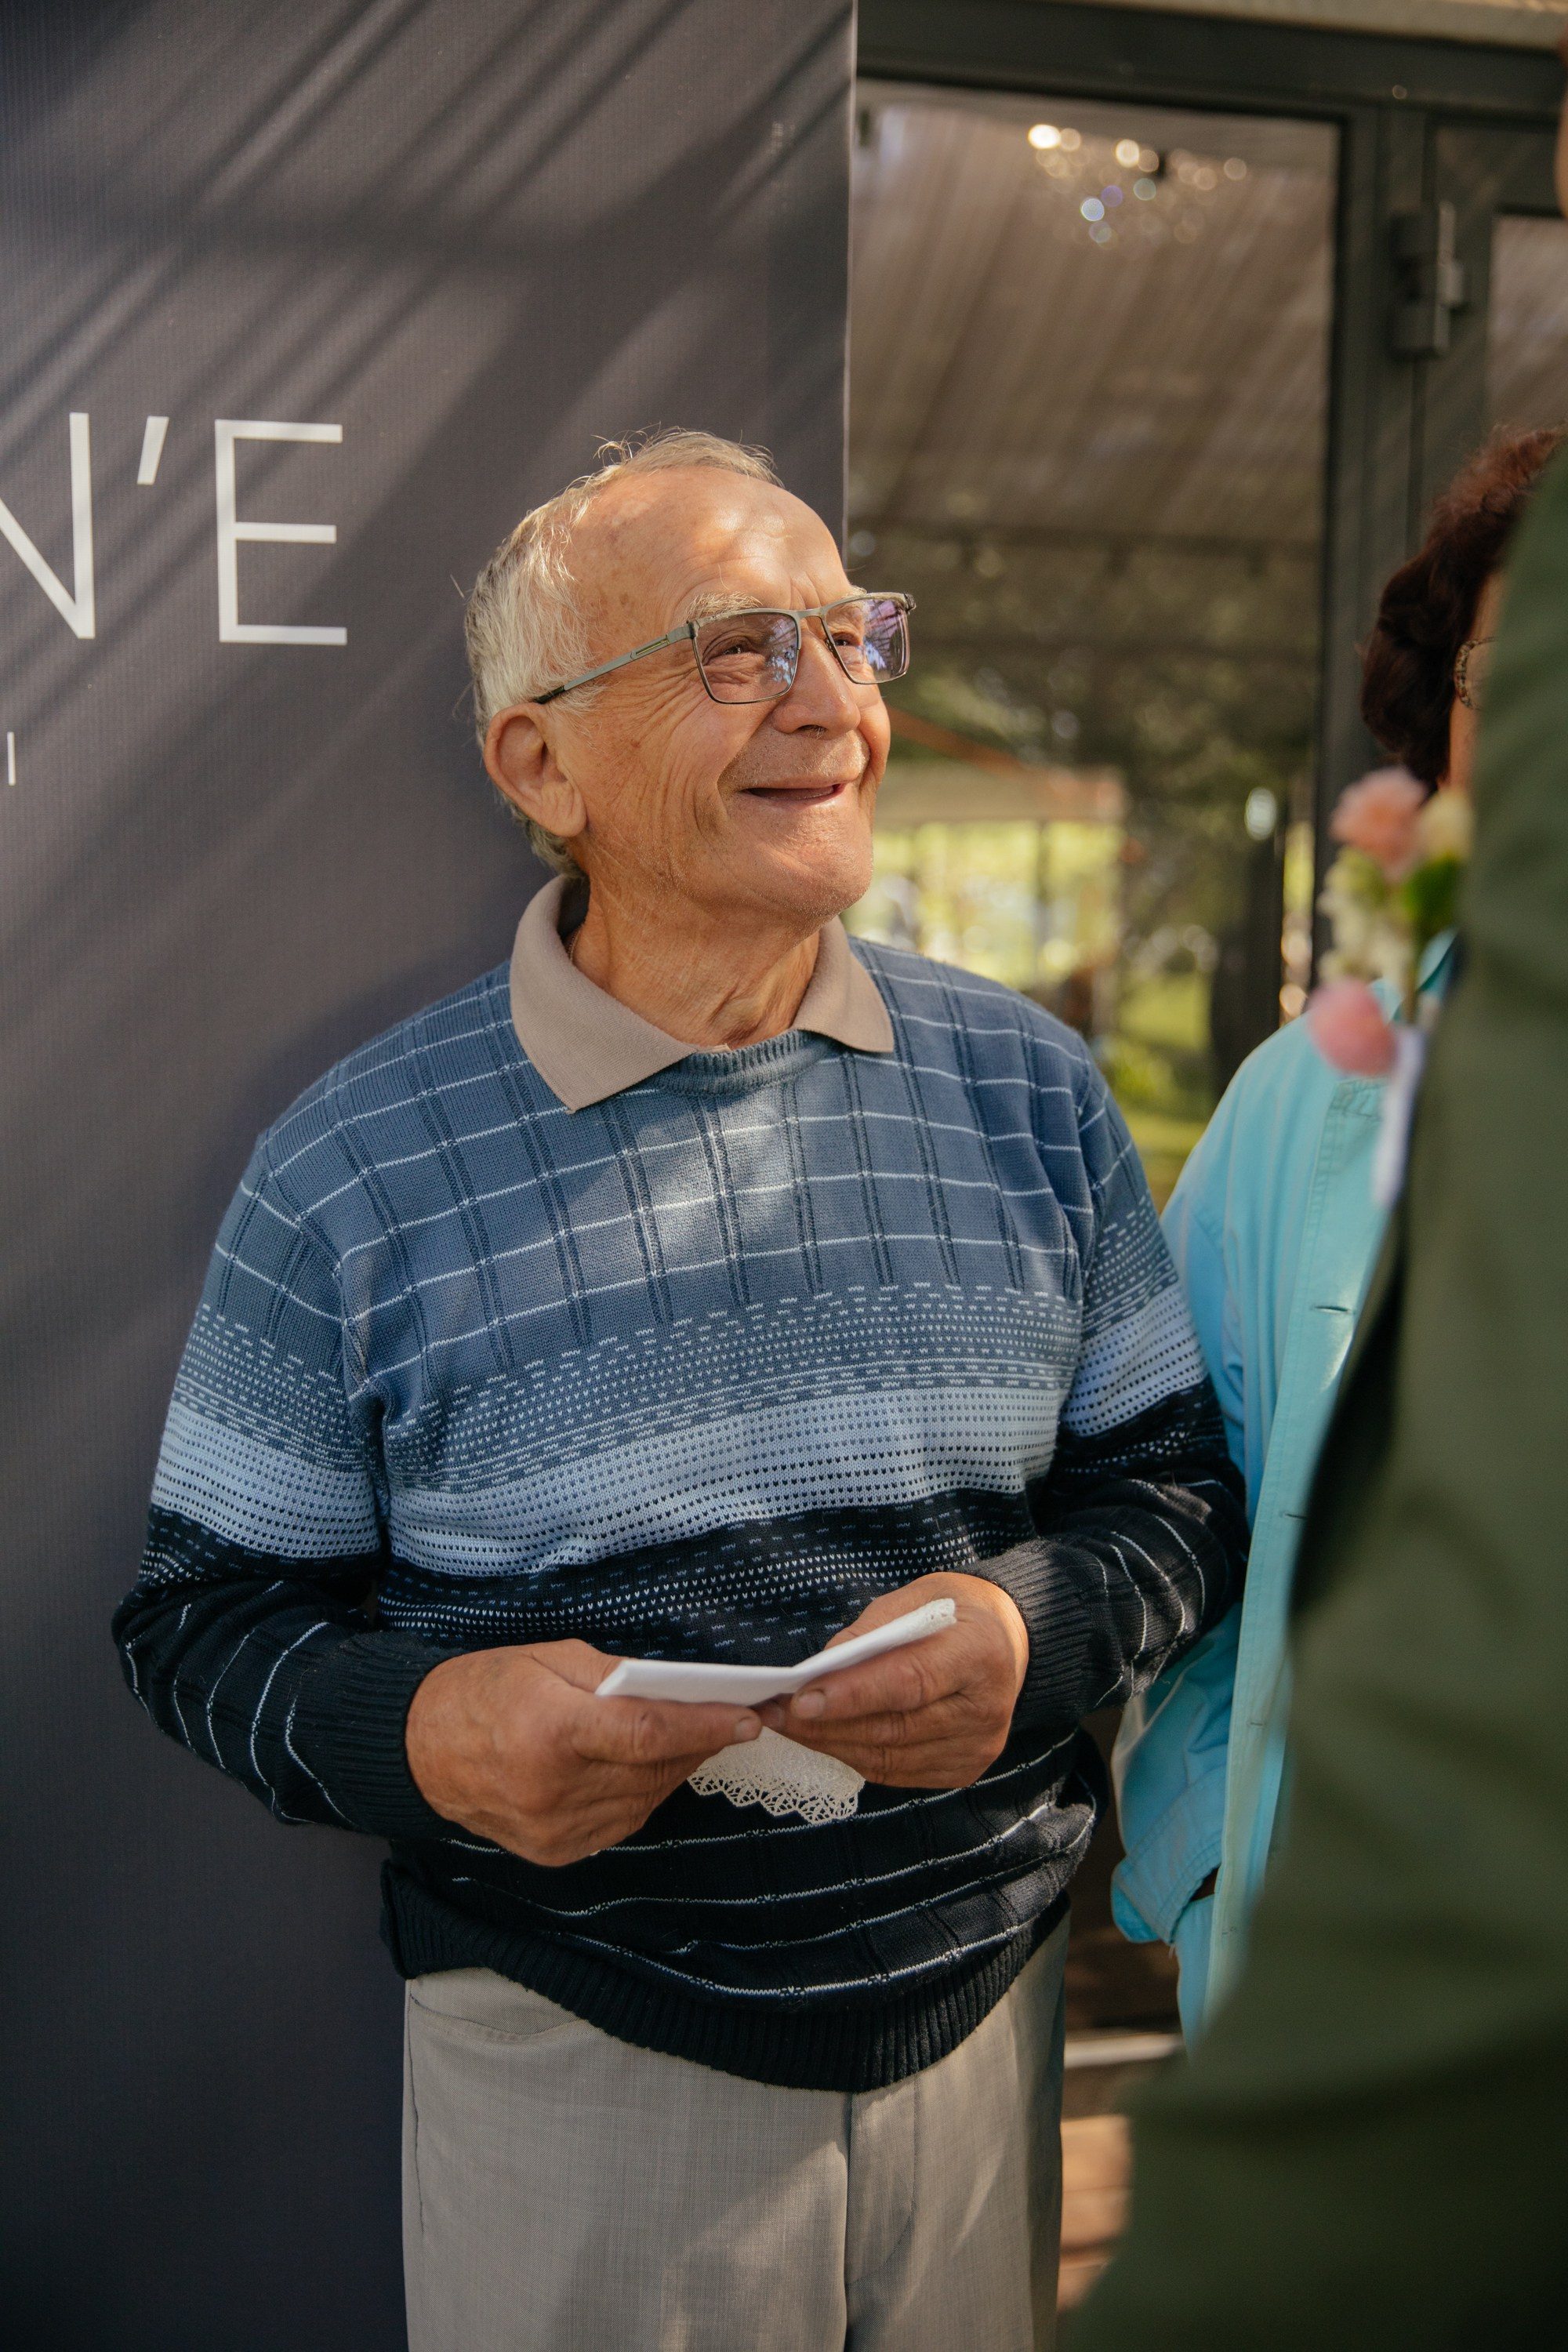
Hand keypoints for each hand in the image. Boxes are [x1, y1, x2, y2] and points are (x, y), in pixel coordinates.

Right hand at [405, 1640, 760, 1866]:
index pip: (646, 1735)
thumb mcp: (548, 1660)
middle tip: (732, 1716)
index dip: (704, 1727)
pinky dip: (644, 1792)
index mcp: (550, 1733)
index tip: (748, 1716)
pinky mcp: (556, 1852)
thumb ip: (614, 1677)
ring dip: (675, 1768)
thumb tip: (675, 1692)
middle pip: (653, 1769)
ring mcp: (556, 1830)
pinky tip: (648, 1766)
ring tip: (693, 1735)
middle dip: (699, 1742)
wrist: (421, 1751)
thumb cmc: (483, 1691)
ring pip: (646, 1799)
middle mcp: (554, 1791)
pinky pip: (624, 1821)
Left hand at [757, 1574, 1028, 1787]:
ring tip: (787, 1725)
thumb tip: (819, 1670)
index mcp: (979, 1653)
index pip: (909, 1682)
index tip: (801, 1698)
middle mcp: (986, 1709)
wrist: (1008, 1641)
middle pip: (894, 1727)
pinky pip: (896, 1771)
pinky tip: (825, 1738)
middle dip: (826, 1723)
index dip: (852, 1694)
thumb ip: (870, 1632)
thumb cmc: (956, 1611)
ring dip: (831, 1743)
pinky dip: (855, 1755)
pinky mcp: (964, 1768)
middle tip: (774, 1713)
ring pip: (889, 1756)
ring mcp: (977, 1746)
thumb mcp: (915, 1597)